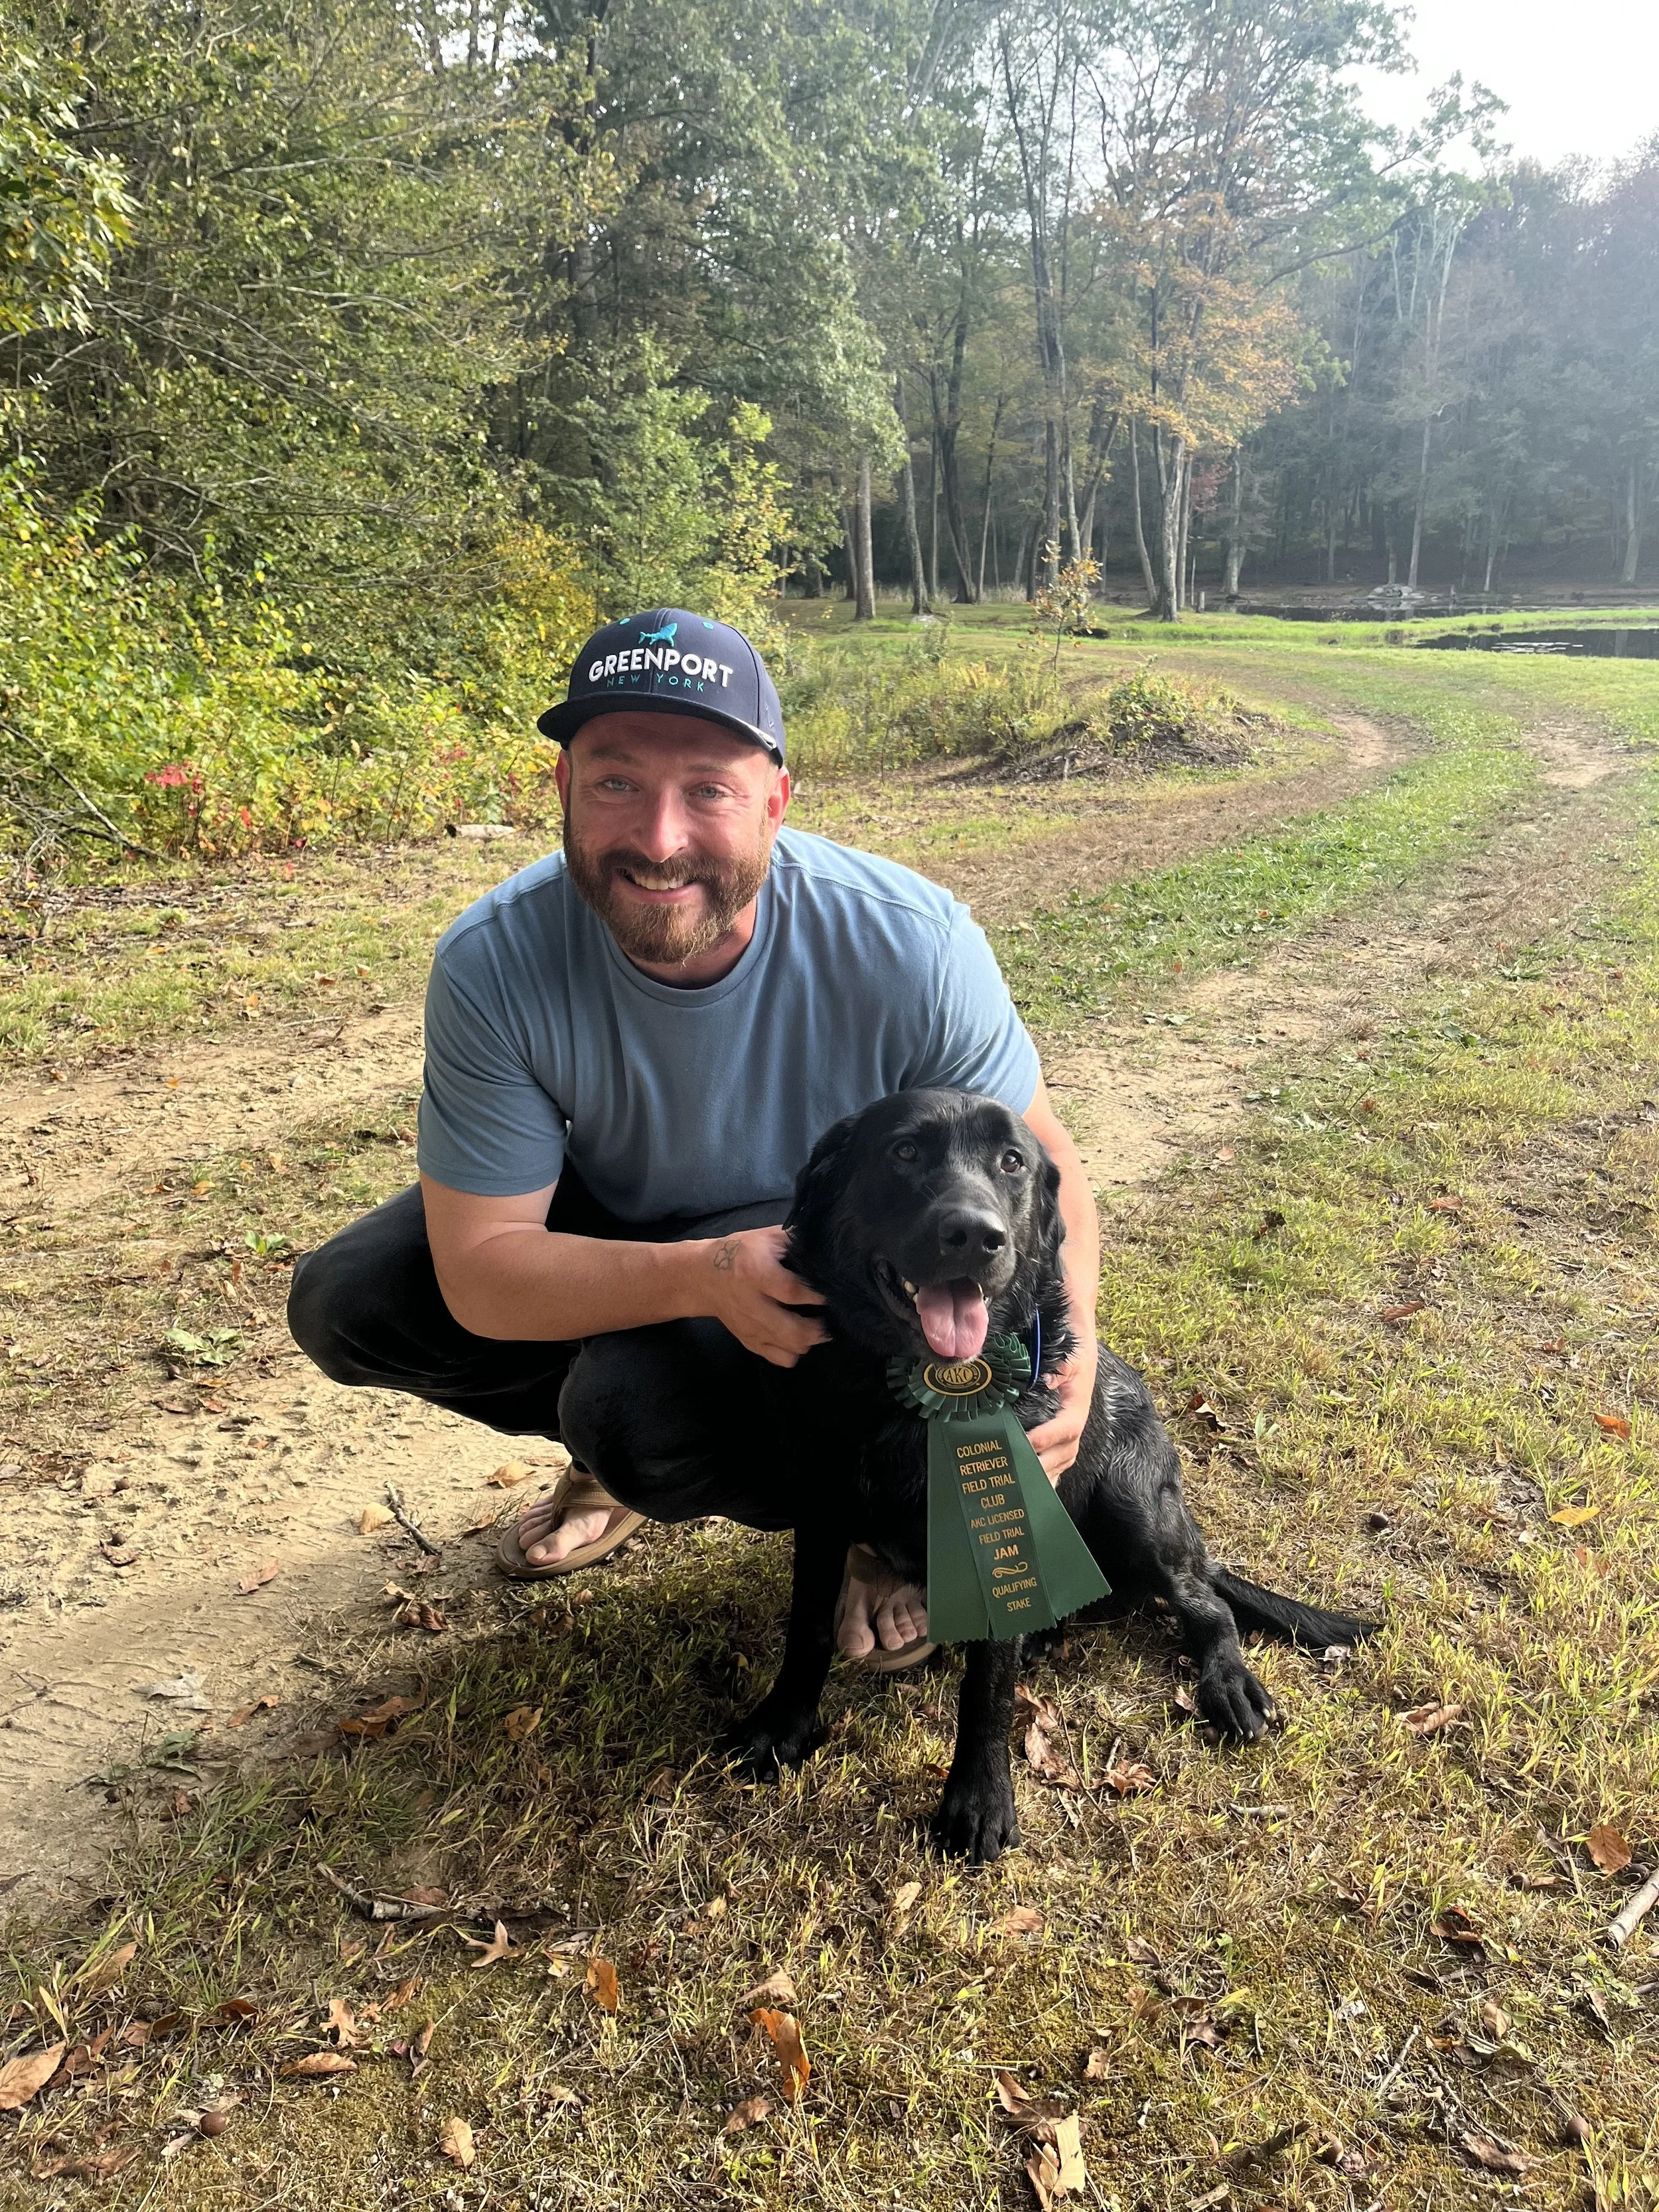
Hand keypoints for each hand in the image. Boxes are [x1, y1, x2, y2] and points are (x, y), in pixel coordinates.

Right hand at [697, 1226, 828, 1366]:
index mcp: (757, 1273)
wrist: (703, 1276)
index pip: (793, 1291)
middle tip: (833, 1318)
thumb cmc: (740, 1252)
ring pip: (790, 1349)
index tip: (834, 1291)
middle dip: (820, 1329)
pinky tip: (800, 1336)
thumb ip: (796, 1240)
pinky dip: (796, 1352)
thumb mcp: (766, 1236)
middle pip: (793, 1331)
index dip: (818, 1295)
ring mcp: (751, 1328)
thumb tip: (827, 1247)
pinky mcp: (749, 1342)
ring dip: (811, 1340)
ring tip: (819, 1326)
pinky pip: (780, 1359)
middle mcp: (753, 1305)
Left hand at [1026, 1338, 1096, 1483]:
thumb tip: (1047, 1382)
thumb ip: (1060, 1369)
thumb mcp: (1068, 1354)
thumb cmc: (1073, 1350)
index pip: (1068, 1426)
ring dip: (1048, 1472)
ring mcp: (1071, 1429)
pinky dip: (1051, 1473)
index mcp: (1078, 1404)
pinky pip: (1061, 1457)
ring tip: (1026, 1484)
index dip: (1049, 1436)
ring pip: (1065, 1458)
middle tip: (1021, 1473)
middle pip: (1067, 1450)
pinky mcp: (1064, 1432)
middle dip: (1045, 1464)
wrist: (1080, 1344)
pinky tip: (1037, 1487)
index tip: (1028, 1442)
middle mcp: (1077, 1420)